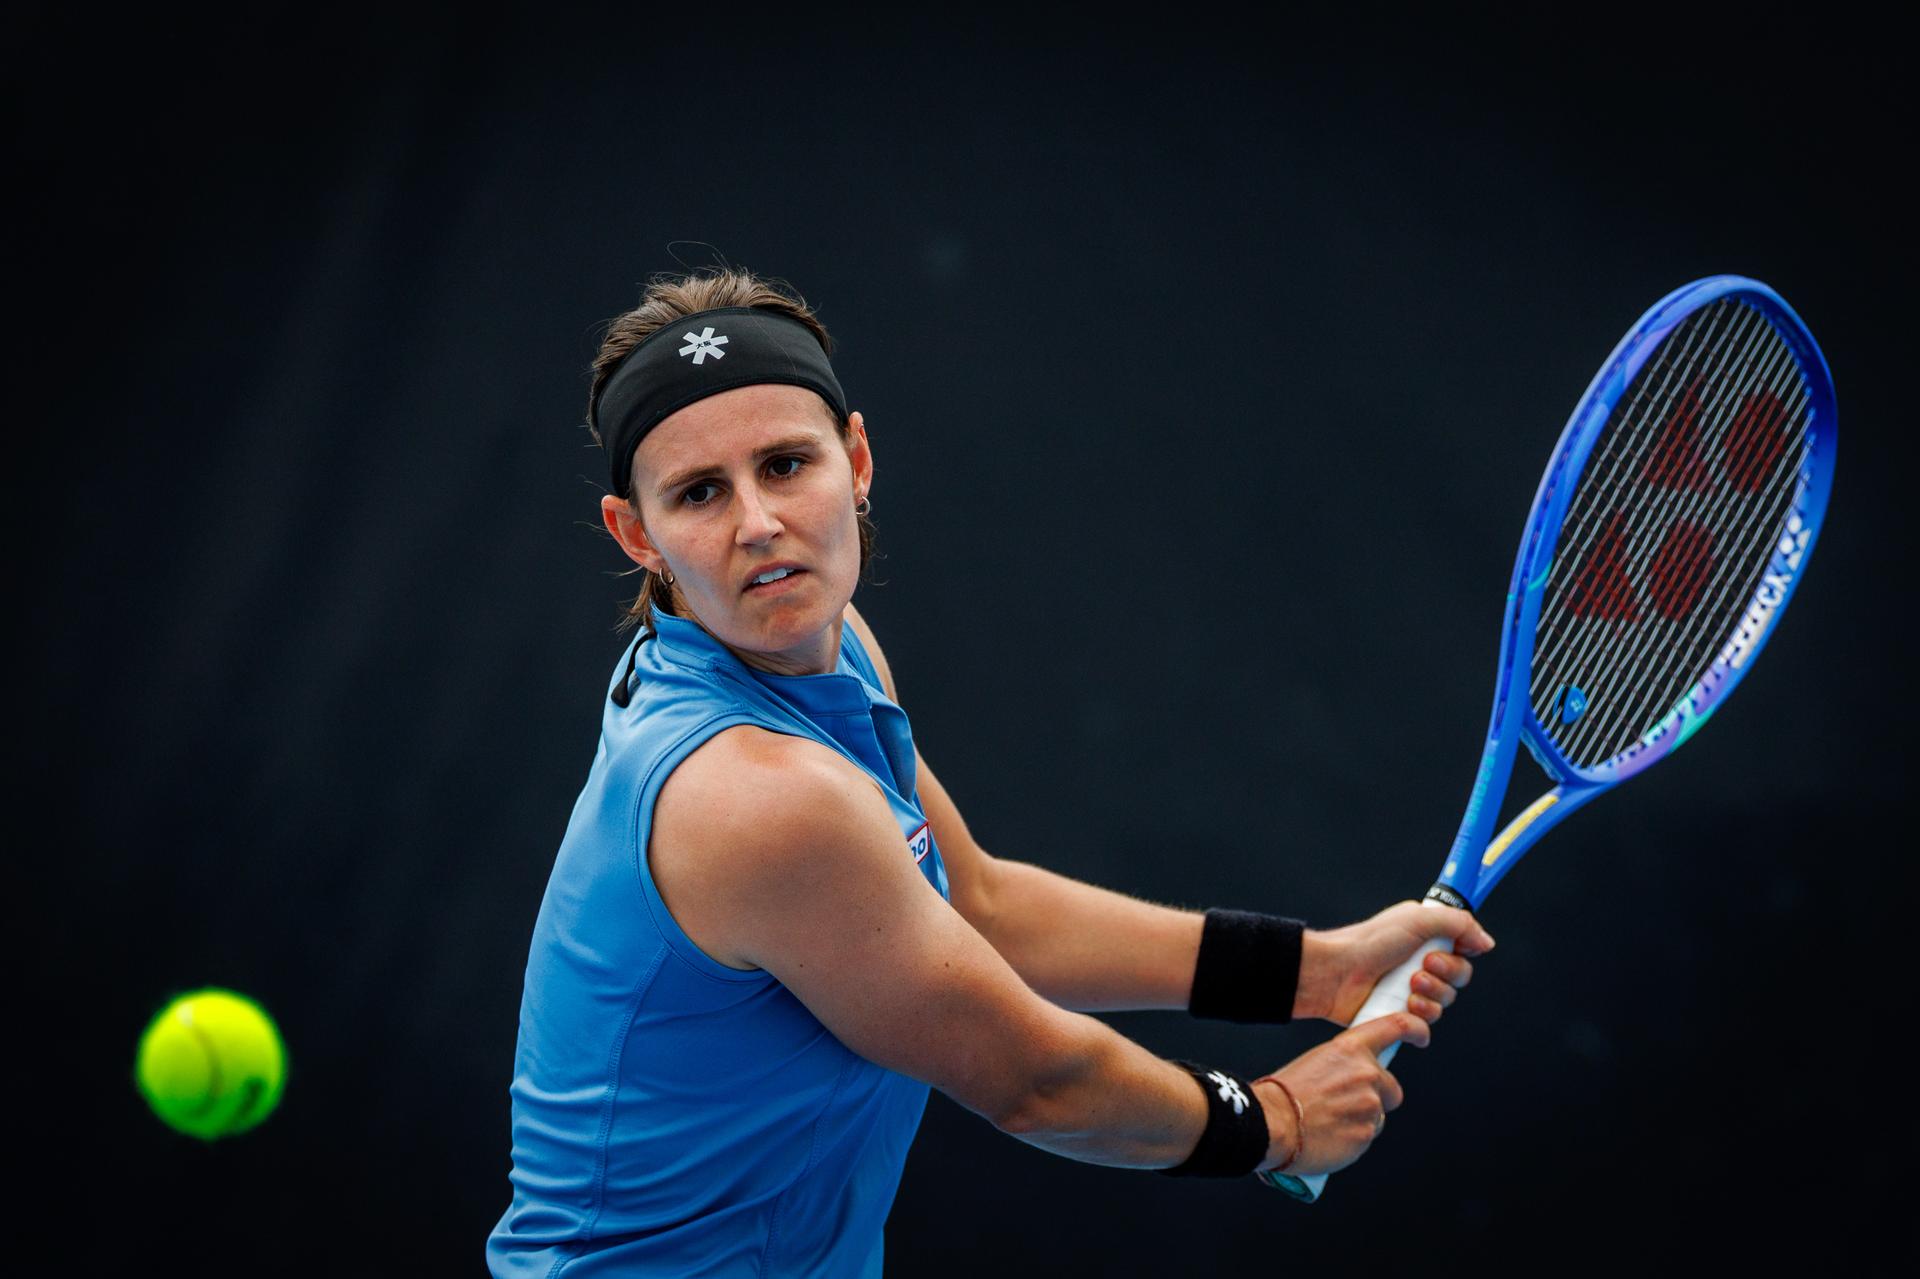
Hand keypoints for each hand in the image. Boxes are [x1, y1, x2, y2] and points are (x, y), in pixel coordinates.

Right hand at [1251, 1012, 1429, 1176]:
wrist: (1271, 1123)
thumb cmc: (1283, 1092)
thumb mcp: (1316, 1062)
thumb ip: (1345, 1066)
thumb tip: (1355, 1079)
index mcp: (1350, 1049)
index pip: (1395, 1027)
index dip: (1415, 1028)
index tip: (1421, 1036)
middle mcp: (1366, 1074)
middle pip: (1392, 1087)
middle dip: (1377, 1097)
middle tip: (1347, 1104)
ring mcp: (1370, 1106)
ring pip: (1378, 1115)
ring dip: (1362, 1120)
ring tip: (1331, 1122)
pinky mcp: (1367, 1134)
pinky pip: (1367, 1136)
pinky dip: (1353, 1138)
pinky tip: (1331, 1136)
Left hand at [1296, 900, 1494, 1025]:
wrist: (1336, 973)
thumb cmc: (1370, 942)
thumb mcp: (1418, 919)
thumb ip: (1459, 924)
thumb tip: (1487, 943)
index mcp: (1426, 937)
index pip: (1464, 949)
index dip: (1463, 951)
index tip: (1453, 947)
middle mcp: (1421, 963)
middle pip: (1460, 977)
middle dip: (1446, 974)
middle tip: (1422, 967)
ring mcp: (1410, 990)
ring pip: (1446, 1002)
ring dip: (1432, 995)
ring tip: (1409, 986)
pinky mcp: (1400, 1016)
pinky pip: (1428, 1026)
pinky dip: (1419, 1018)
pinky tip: (1404, 1006)